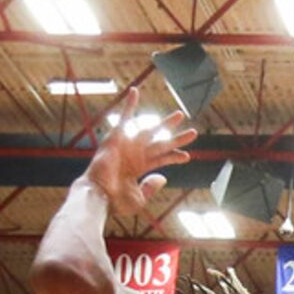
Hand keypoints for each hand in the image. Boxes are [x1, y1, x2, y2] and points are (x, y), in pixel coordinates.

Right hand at [85, 89, 194, 218]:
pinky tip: (135, 91)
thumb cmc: (116, 202)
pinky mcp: (118, 137)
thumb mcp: (140, 198)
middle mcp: (136, 154)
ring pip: (152, 131)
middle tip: (193, 132)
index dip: (174, 156)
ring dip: (166, 123)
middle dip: (177, 138)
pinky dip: (129, 104)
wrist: (100, 196)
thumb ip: (151, 187)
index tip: (187, 156)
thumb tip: (164, 177)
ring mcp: (128, 145)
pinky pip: (125, 118)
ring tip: (180, 115)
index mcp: (140, 167)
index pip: (162, 159)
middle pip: (162, 143)